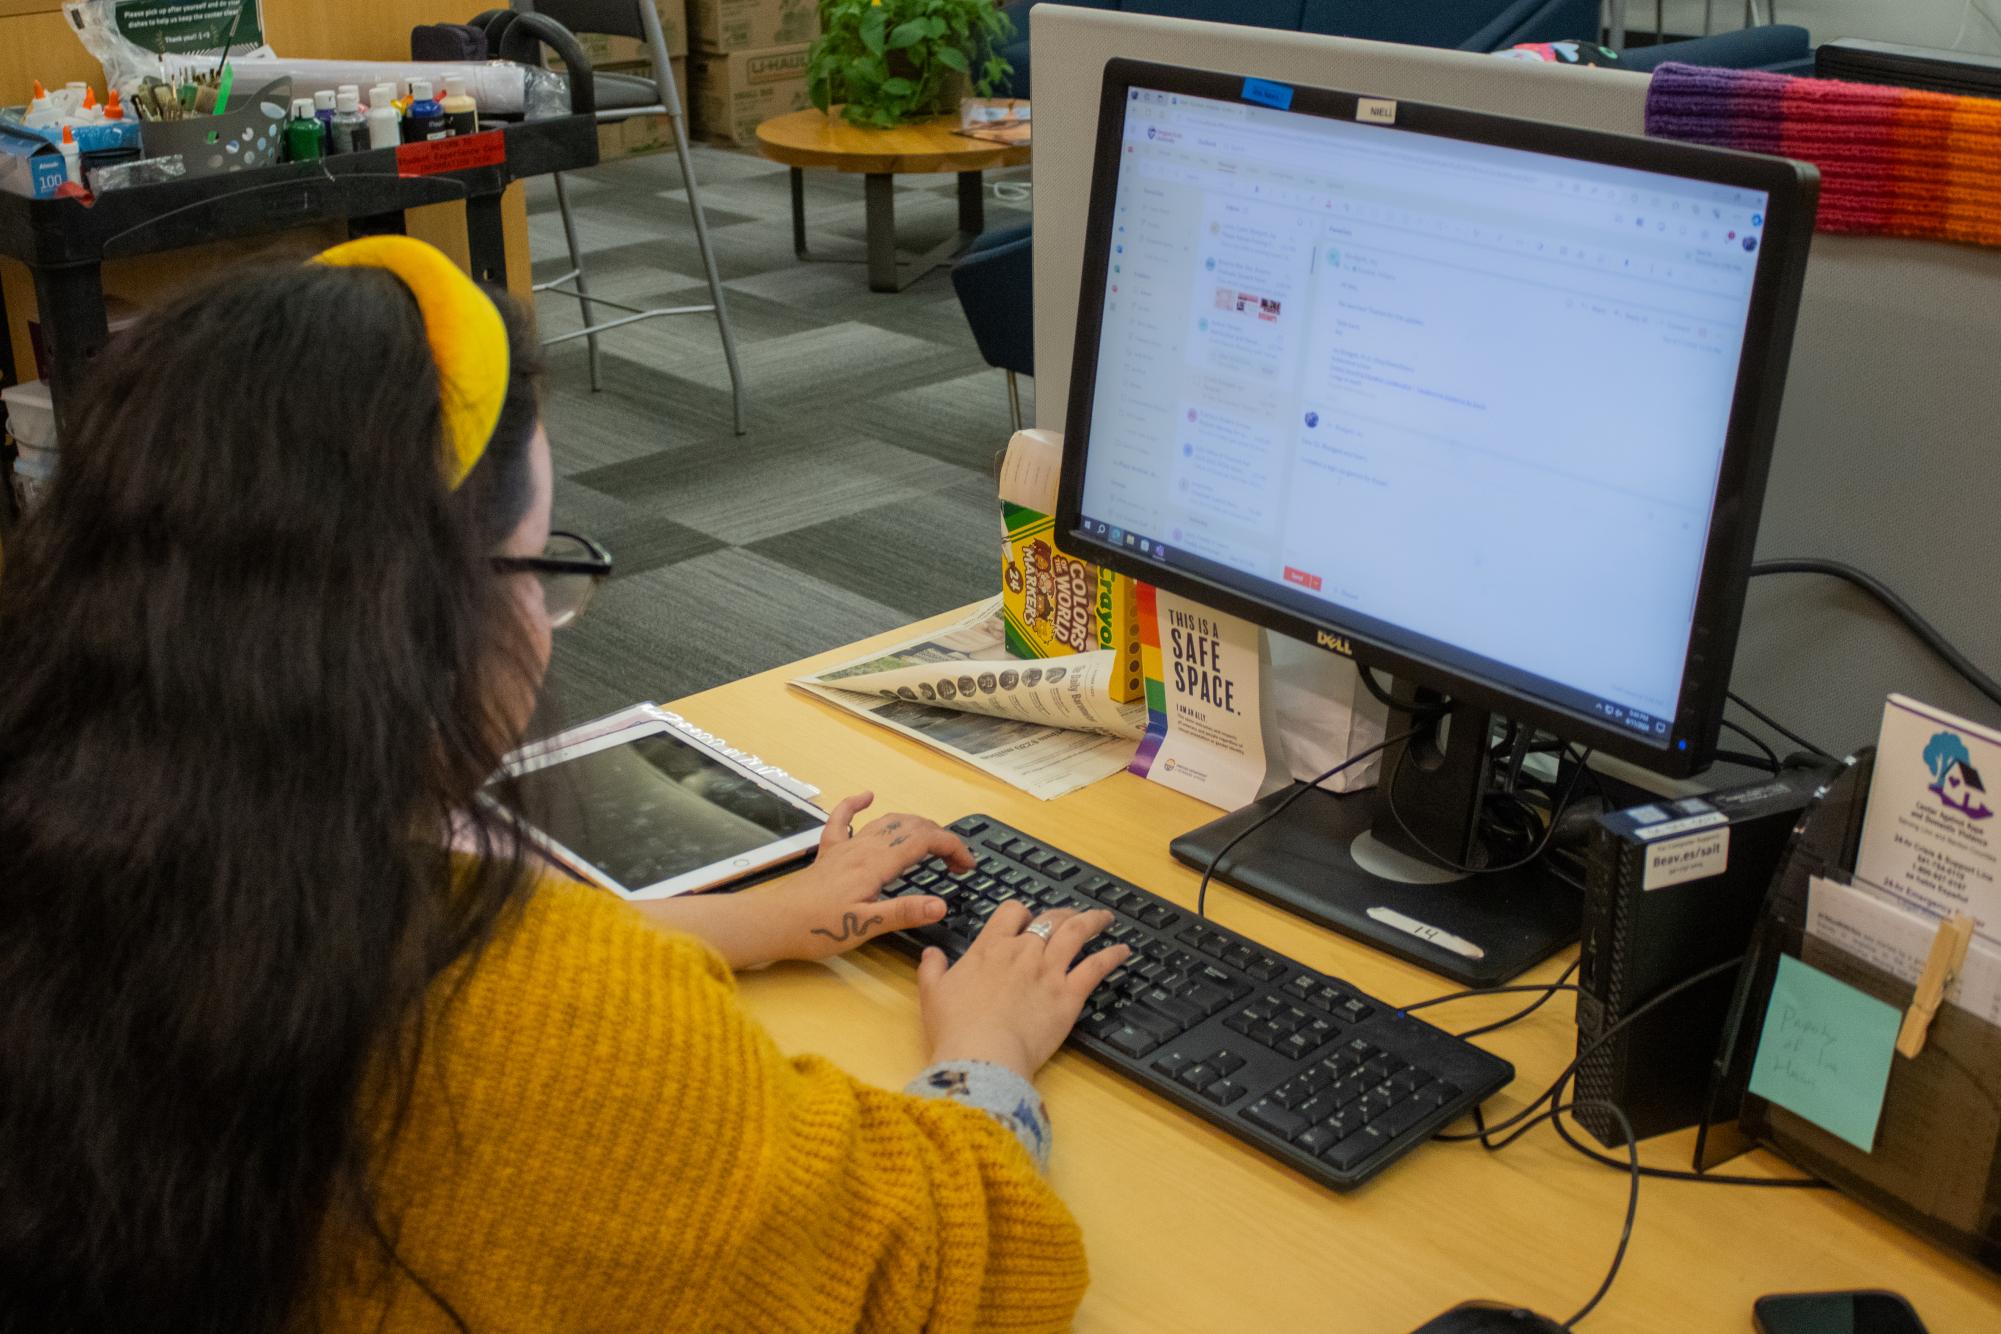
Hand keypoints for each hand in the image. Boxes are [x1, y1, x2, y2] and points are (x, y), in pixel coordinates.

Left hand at [773, 792, 972, 962]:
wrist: (773, 923)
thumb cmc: (816, 929)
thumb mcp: (865, 927)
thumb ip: (903, 912)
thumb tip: (941, 903)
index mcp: (875, 864)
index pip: (924, 841)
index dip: (952, 847)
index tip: (967, 866)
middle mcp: (862, 848)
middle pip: (910, 827)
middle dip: (940, 838)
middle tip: (956, 863)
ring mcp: (844, 848)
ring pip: (886, 821)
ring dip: (914, 825)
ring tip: (932, 842)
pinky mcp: (828, 854)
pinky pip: (843, 819)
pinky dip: (856, 804)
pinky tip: (865, 796)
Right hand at [917, 900, 1129, 1080]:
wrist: (982, 1055)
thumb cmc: (955, 1028)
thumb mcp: (932, 994)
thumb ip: (932, 969)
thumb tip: (931, 953)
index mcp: (990, 948)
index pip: (1012, 912)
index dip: (1022, 912)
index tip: (1027, 919)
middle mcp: (1023, 952)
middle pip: (1049, 919)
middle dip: (1062, 913)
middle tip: (1070, 915)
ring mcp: (1049, 971)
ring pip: (1076, 933)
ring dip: (1093, 921)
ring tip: (1104, 918)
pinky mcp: (1069, 995)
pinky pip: (1096, 967)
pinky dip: (1112, 955)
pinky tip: (1122, 950)